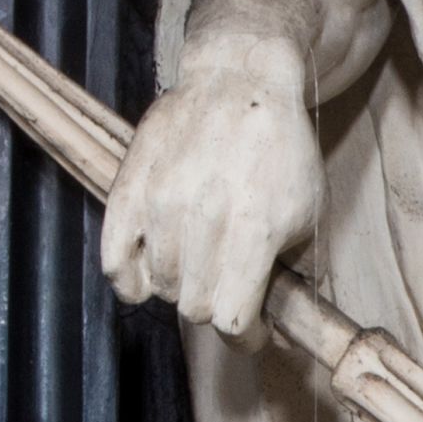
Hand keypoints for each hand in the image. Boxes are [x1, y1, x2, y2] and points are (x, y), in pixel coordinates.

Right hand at [100, 39, 323, 343]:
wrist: (239, 83)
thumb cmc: (281, 151)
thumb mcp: (307, 209)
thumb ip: (291, 266)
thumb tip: (279, 319)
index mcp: (253, 227)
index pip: (232, 319)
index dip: (246, 337)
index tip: (254, 331)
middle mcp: (202, 217)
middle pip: (192, 307)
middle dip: (215, 310)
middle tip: (228, 295)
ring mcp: (160, 202)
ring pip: (159, 287)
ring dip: (179, 289)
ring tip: (198, 271)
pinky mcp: (128, 188)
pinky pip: (115, 261)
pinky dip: (130, 281)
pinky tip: (148, 278)